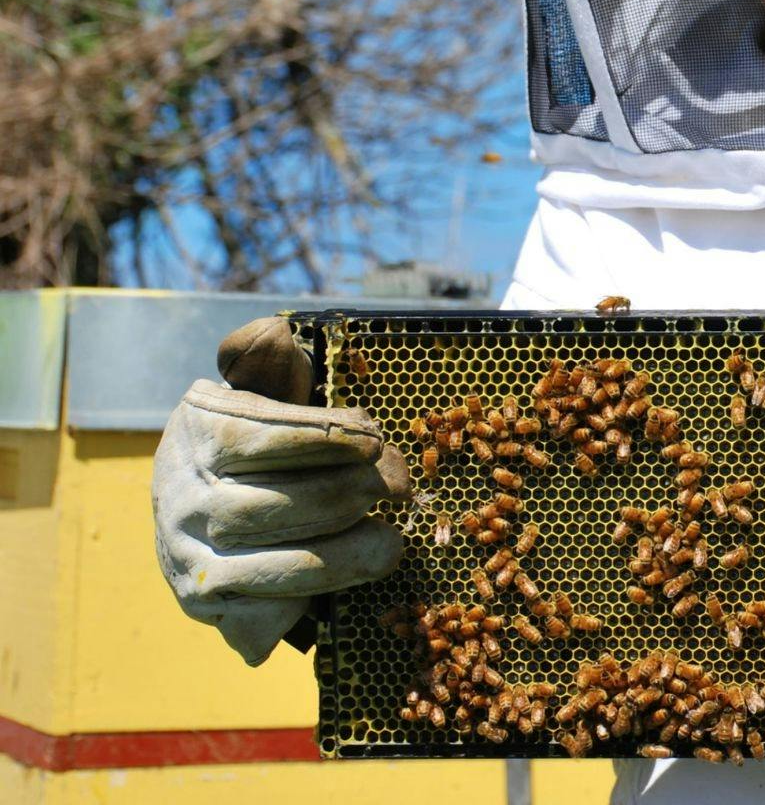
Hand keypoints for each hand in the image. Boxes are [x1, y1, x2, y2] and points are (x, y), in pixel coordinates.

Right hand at [152, 317, 409, 664]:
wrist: (200, 509)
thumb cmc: (255, 441)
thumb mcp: (258, 390)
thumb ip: (270, 361)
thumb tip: (276, 333)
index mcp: (198, 433)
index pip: (262, 436)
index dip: (327, 438)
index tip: (374, 439)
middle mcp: (181, 500)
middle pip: (274, 506)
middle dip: (349, 494)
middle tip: (398, 487)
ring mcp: (188, 559)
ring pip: (274, 566)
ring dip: (344, 556)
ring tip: (391, 542)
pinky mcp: (207, 608)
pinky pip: (262, 616)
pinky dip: (308, 604)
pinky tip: (348, 582)